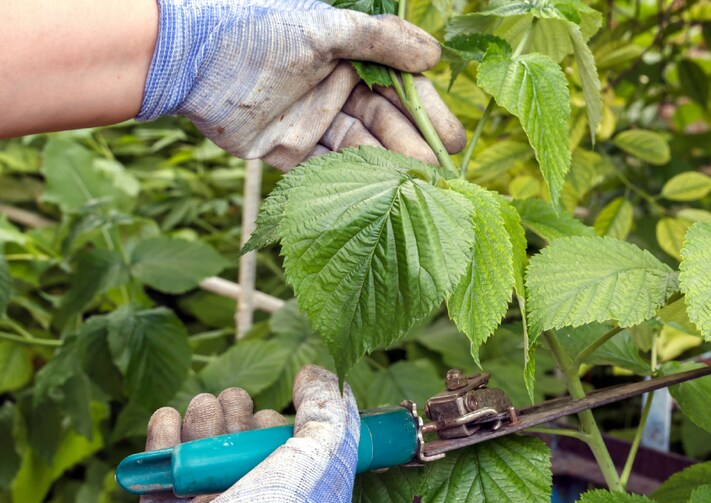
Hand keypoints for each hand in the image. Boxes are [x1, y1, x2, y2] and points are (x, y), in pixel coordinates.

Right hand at [139, 366, 359, 502]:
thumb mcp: (327, 449)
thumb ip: (327, 406)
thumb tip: (311, 373)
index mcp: (288, 484)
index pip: (273, 437)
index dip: (269, 420)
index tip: (270, 423)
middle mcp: (247, 492)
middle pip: (234, 431)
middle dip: (232, 410)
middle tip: (234, 411)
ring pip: (198, 440)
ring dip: (200, 416)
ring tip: (205, 417)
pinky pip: (159, 463)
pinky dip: (161, 436)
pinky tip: (170, 420)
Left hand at [140, 0, 465, 169]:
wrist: (189, 60)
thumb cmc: (257, 30)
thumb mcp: (323, 28)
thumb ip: (379, 41)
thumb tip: (435, 56)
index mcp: (351, 57)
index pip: (402, 89)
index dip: (429, 114)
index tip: (452, 140)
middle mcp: (338, 90)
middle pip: (386, 123)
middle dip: (413, 146)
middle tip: (436, 174)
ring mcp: (316, 122)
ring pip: (362, 149)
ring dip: (387, 168)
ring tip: (412, 186)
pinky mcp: (290, 151)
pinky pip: (326, 170)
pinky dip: (350, 183)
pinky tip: (376, 196)